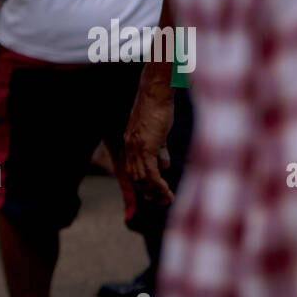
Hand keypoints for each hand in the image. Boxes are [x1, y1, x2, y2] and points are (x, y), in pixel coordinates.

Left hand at [124, 90, 174, 204]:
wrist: (155, 94)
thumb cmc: (159, 109)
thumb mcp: (158, 133)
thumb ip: (159, 150)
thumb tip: (164, 166)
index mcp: (130, 144)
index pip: (132, 169)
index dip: (141, 184)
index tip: (150, 195)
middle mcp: (129, 148)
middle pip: (136, 177)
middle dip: (148, 192)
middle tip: (161, 202)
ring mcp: (136, 148)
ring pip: (143, 178)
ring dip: (155, 191)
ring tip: (167, 200)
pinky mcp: (146, 147)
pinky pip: (150, 172)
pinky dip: (158, 184)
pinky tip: (166, 191)